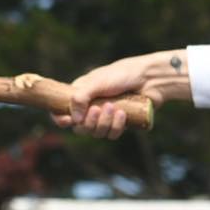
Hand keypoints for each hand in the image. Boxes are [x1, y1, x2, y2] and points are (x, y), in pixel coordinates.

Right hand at [56, 51, 191, 137]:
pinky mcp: (120, 124)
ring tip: (114, 108)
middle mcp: (90, 107)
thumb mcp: (97, 82)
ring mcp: (105, 117)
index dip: (60, 120)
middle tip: (98, 109)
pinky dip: (116, 127)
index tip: (67, 121)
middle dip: (89, 122)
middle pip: (80, 128)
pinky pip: (112, 134)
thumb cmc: (121, 75)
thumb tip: (74, 120)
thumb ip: (80, 98)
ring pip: (97, 133)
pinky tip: (123, 114)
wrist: (149, 79)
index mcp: (80, 95)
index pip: (62, 112)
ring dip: (104, 123)